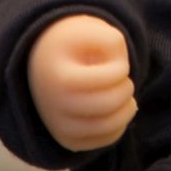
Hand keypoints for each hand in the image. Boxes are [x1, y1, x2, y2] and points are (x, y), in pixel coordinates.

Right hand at [27, 13, 136, 151]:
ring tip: (124, 92)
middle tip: (124, 79)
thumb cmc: (73, 43)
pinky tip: (118, 107)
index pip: (105, 81)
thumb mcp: (91, 29)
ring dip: (127, 108)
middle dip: (126, 89)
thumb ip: (114, 43)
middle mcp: (54, 109)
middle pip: (107, 105)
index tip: (118, 62)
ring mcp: (60, 129)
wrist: (43, 63)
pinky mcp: (69, 141)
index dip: (122, 69)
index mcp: (59, 78)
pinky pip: (104, 140)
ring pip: (108, 128)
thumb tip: (123, 72)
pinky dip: (120, 124)